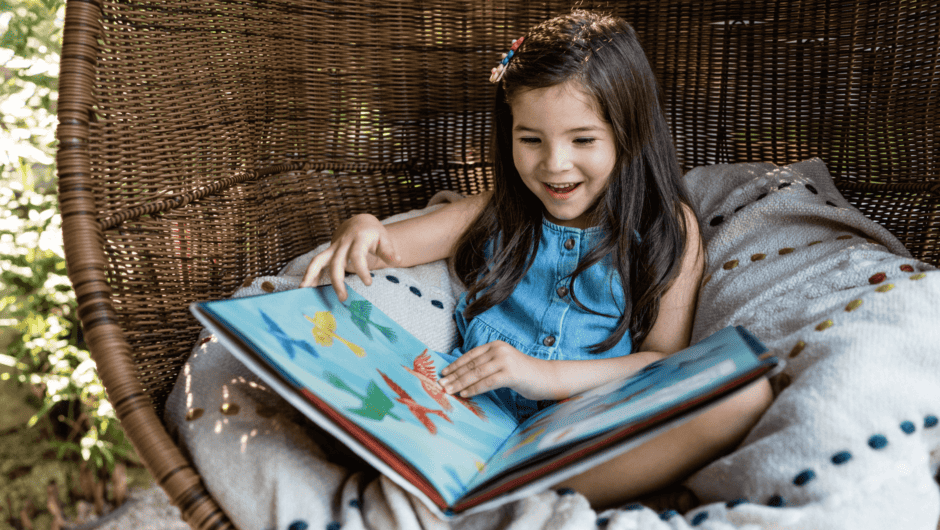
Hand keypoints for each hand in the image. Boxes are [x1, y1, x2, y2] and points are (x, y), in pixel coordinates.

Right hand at [300, 214, 400, 300]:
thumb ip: (389, 251)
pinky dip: (309, 274)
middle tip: (343, 298)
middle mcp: (343, 243)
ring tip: (305, 290)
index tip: (368, 283)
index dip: (362, 270)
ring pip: (319, 260)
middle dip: (337, 280)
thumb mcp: (384, 238)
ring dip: (311, 275)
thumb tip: (398, 260)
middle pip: (336, 262)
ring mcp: (333, 247)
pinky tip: (304, 287)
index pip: (357, 255)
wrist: (359, 222)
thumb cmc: (373, 233)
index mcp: (359, 239)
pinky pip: (316, 263)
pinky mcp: (328, 252)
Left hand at [439, 341, 558, 400]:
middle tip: (441, 385)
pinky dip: (474, 389)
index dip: (455, 365)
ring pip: (477, 373)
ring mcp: (505, 360)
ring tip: (449, 391)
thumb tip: (464, 374)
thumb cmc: (524, 374)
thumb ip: (488, 364)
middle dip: (454, 376)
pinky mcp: (511, 373)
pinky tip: (464, 394)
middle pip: (471, 364)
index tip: (443, 373)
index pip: (470, 355)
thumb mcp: (503, 364)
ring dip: (460, 383)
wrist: (547, 378)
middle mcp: (499, 349)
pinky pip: (487, 383)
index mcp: (496, 345)